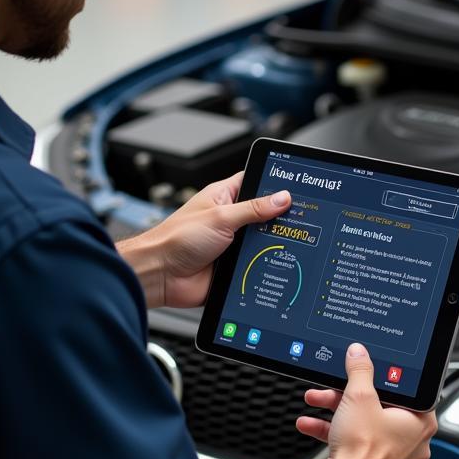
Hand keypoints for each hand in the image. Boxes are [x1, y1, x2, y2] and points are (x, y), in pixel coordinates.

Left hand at [117, 173, 291, 308]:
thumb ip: (254, 209)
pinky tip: (273, 265)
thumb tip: (282, 198)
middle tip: (298, 220)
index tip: (296, 187)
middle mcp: (229, 219)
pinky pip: (255, 265)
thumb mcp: (221, 217)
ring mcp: (232, 244)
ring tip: (287, 243)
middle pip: (264, 216)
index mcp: (223, 197)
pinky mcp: (234, 266)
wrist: (160, 275)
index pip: (255, 182)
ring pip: (262, 243)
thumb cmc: (176, 240)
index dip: (274, 184)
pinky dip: (263, 266)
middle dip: (278, 220)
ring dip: (270, 245)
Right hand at [297, 343, 435, 458]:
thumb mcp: (359, 397)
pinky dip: (334, 432)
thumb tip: (360, 354)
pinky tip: (311, 424)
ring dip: (336, 411)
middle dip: (347, 394)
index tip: (366, 371)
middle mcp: (412, 441)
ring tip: (316, 401)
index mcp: (421, 421)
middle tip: (332, 386)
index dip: (383, 378)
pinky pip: (354, 442)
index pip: (406, 390)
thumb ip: (360, 370)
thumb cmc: (364, 452)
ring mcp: (392, 456)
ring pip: (364, 424)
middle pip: (379, 406)